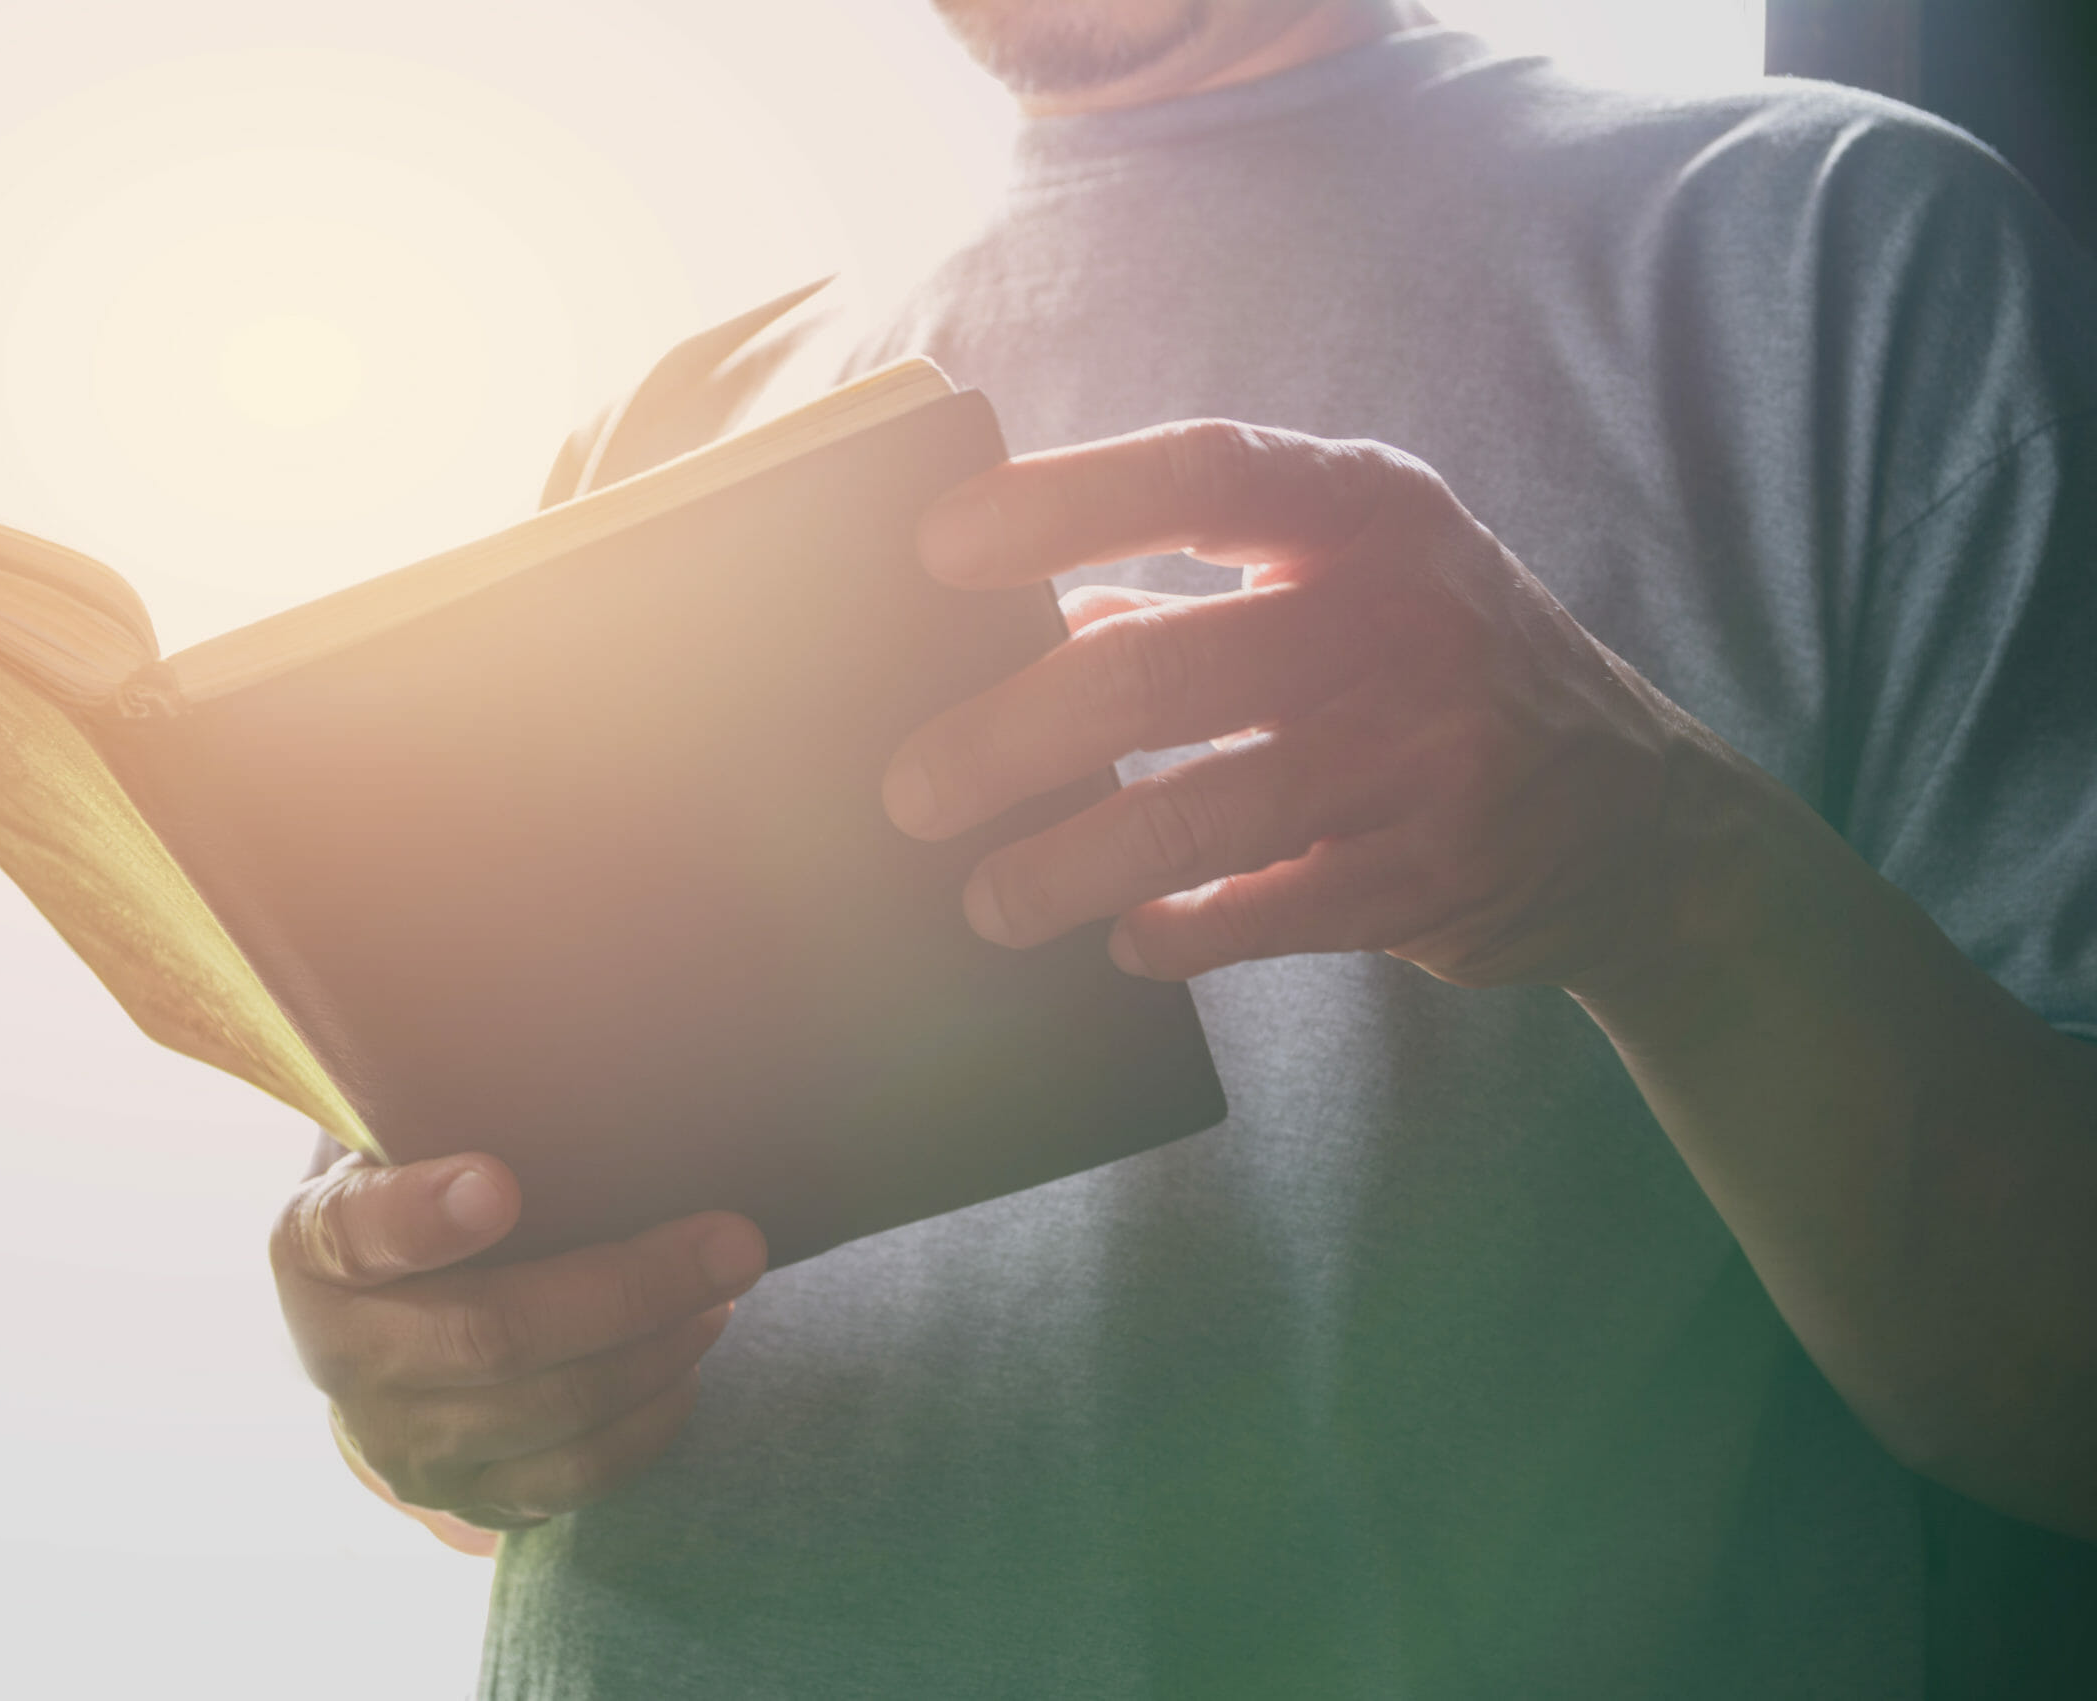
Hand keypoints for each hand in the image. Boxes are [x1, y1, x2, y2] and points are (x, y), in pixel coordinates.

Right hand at [272, 1149, 766, 1554]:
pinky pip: (574, 1478)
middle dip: (628, 1289)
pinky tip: (689, 1360)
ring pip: (550, 1413)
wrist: (372, 1328)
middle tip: (731, 1240)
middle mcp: (341, 1356)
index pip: (355, 1232)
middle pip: (490, 1335)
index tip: (499, 1184)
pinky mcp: (463, 1499)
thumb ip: (455, 1104)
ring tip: (724, 1290)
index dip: (423, 1215)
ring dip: (658, 1350)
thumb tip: (584, 1028)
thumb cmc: (418, 1194)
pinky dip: (649, 1420)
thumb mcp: (402, 1139)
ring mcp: (399, 1445)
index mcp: (312, 1246)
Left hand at [884, 420, 1714, 993]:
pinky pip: (1270, 908)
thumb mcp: (1351, 592)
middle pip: (1160, 667)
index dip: (1062, 503)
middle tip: (915, 790)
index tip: (938, 550)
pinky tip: (1122, 945)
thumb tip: (1004, 640)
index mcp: (1371, 509)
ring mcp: (1432, 748)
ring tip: (986, 900)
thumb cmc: (1439, 681)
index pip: (1200, 473)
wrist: (1645, 821)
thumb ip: (1191, 602)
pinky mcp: (1441, 871)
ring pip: (1201, 810)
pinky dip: (1178, 932)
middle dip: (1009, 739)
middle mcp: (1407, 614)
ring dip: (1068, 863)